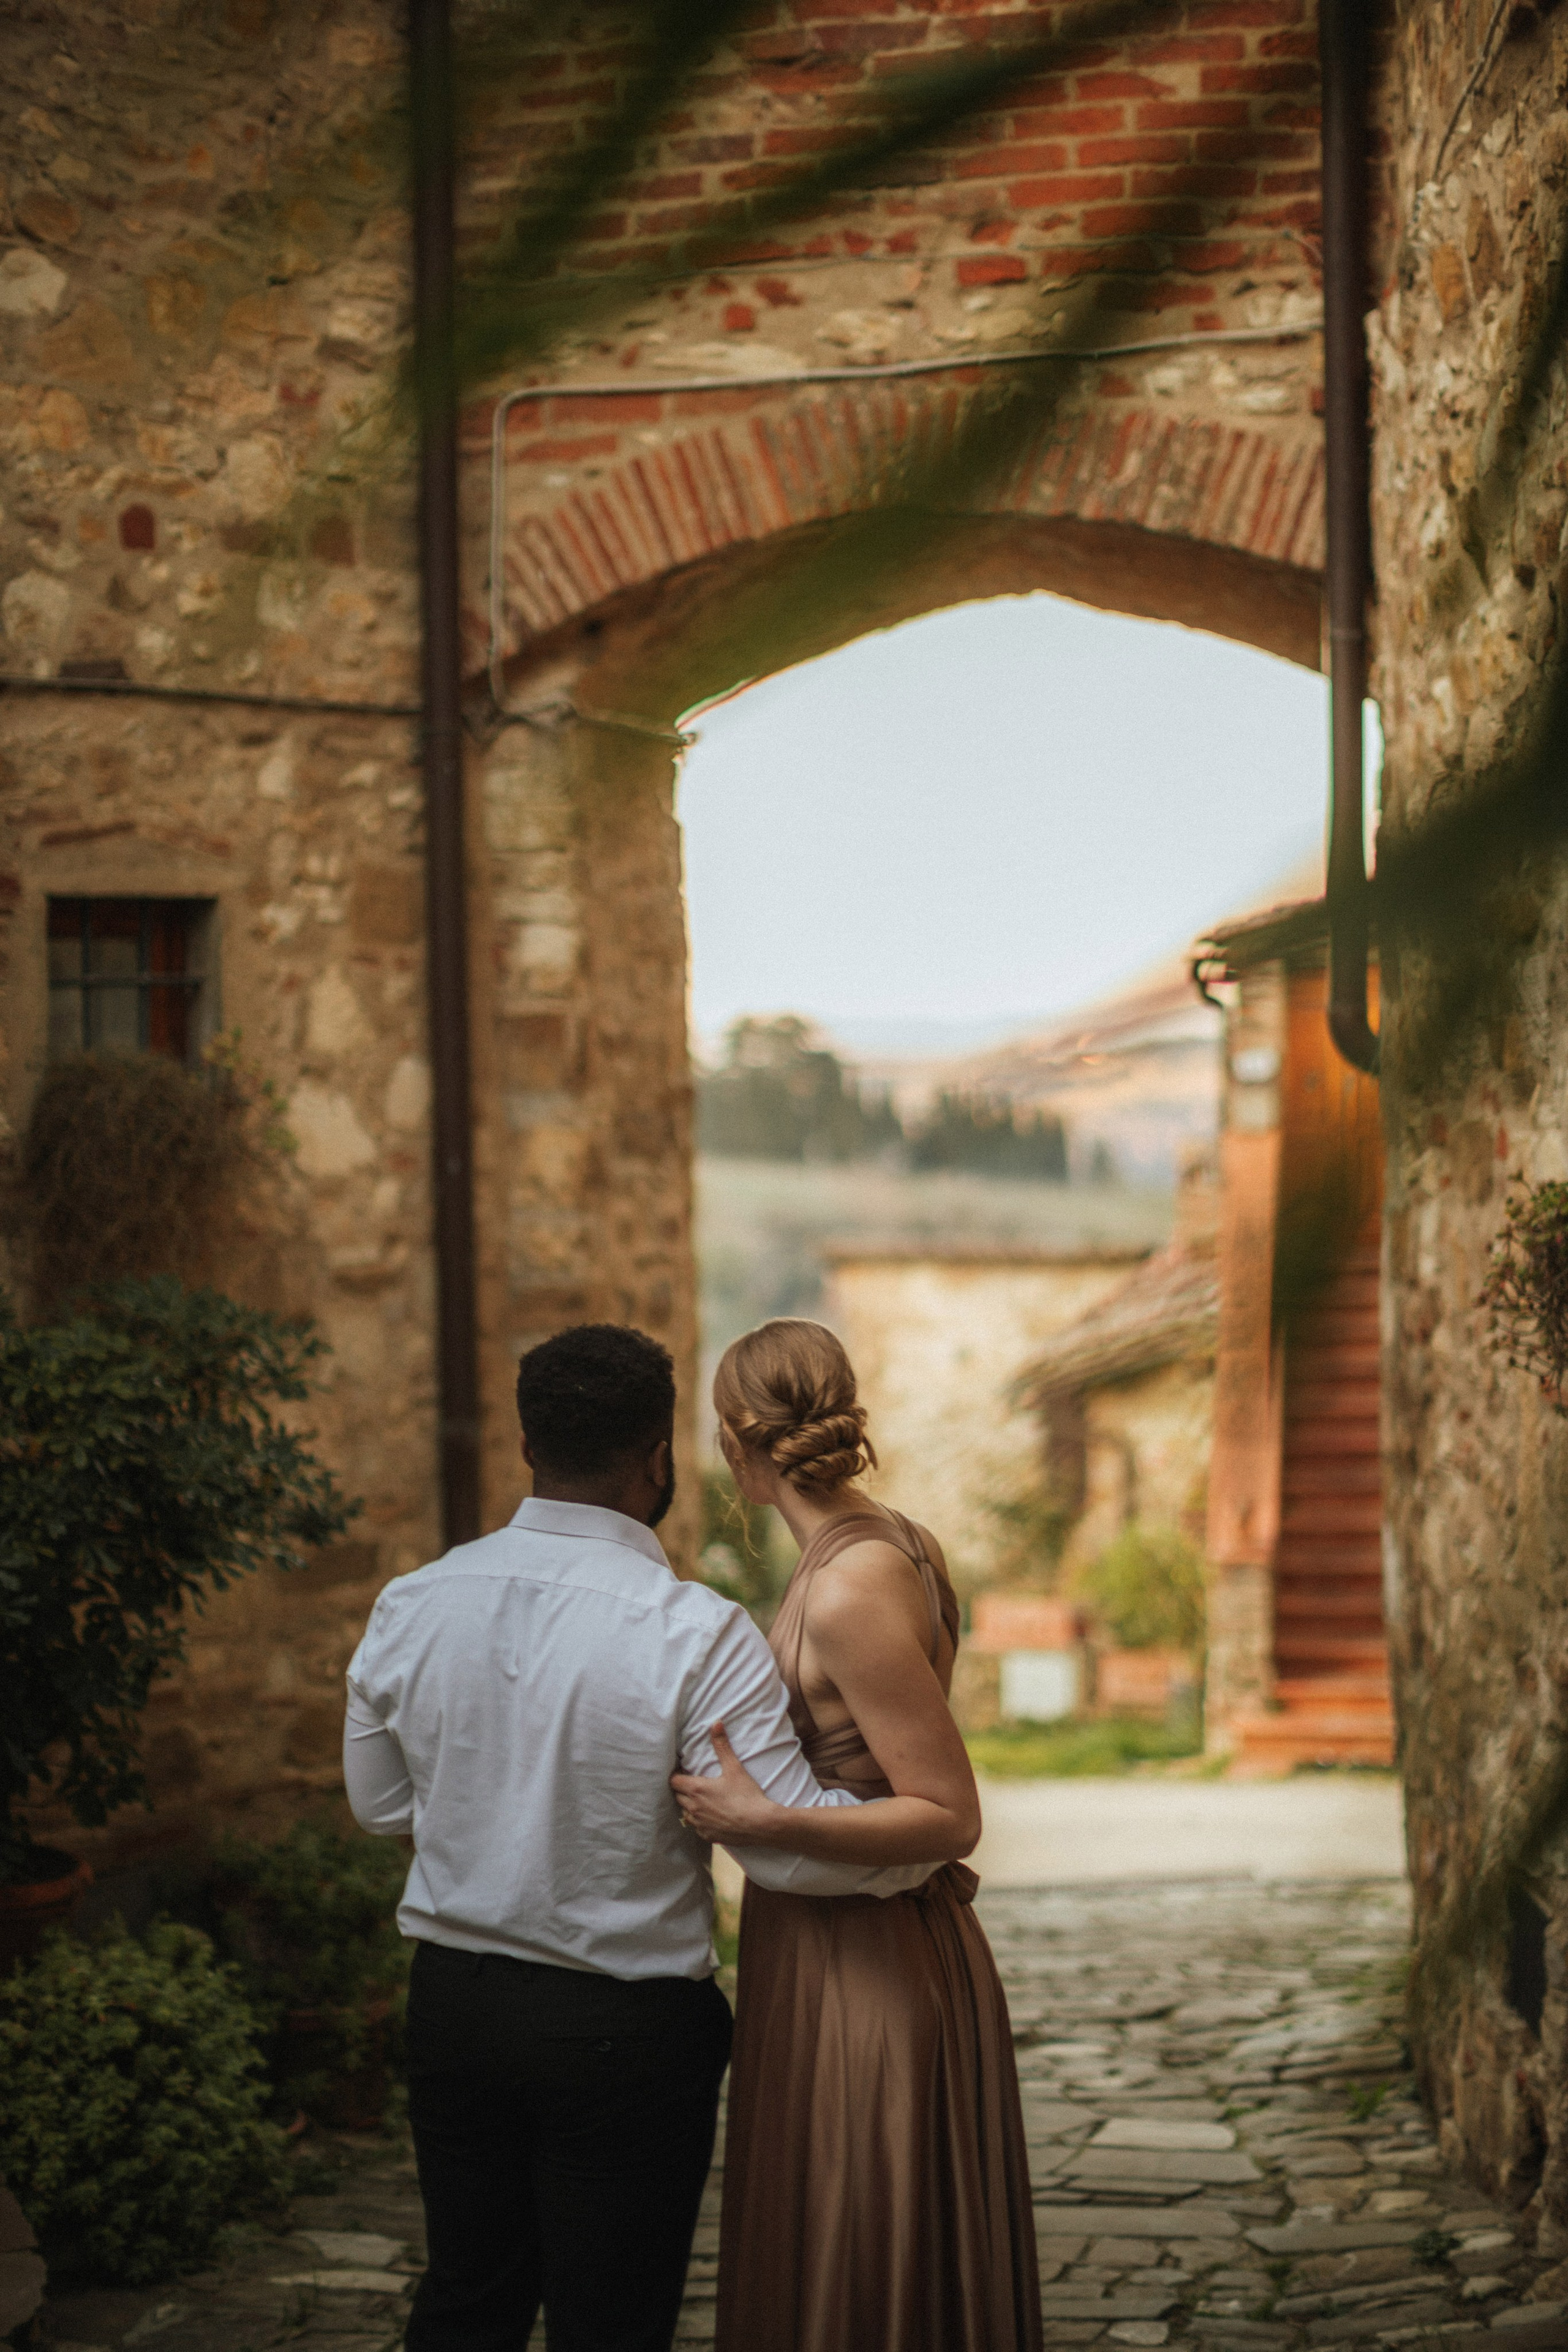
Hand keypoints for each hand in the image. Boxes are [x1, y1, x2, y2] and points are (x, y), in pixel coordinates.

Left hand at [670, 1722, 779, 1844]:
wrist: (760, 1824)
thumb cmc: (746, 1795)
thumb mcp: (734, 1767)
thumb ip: (722, 1745)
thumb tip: (716, 1723)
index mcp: (696, 1789)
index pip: (673, 1781)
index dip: (676, 1775)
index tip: (682, 1771)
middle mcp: (693, 1808)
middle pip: (677, 1796)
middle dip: (682, 1789)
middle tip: (693, 1783)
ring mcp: (699, 1824)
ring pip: (685, 1813)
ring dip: (689, 1806)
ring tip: (701, 1800)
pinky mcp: (708, 1836)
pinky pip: (697, 1827)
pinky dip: (700, 1821)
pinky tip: (711, 1816)